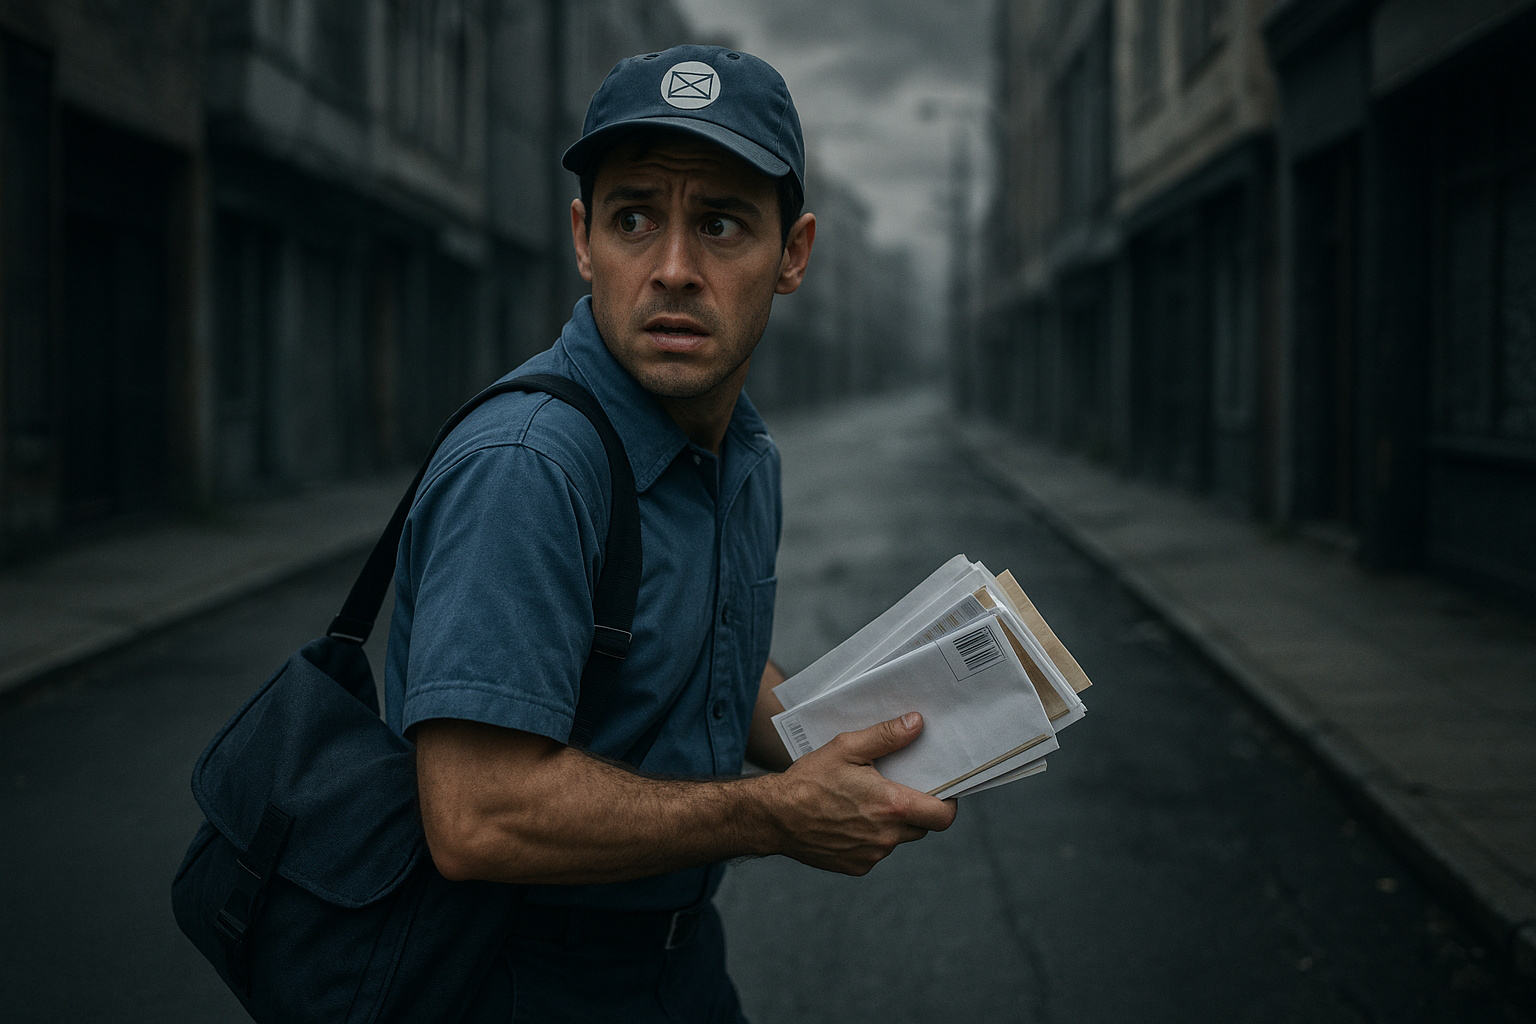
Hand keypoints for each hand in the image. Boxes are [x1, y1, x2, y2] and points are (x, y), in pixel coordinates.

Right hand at [765, 712, 957, 875]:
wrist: (773, 817)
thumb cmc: (809, 779)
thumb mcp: (847, 747)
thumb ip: (887, 736)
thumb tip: (918, 723)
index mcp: (891, 806)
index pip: (944, 816)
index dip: (948, 803)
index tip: (941, 790)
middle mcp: (887, 837)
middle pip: (922, 826)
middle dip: (915, 808)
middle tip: (894, 788)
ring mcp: (872, 855)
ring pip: (898, 839)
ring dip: (890, 823)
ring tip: (863, 802)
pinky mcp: (856, 867)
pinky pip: (876, 851)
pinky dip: (870, 837)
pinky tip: (847, 820)